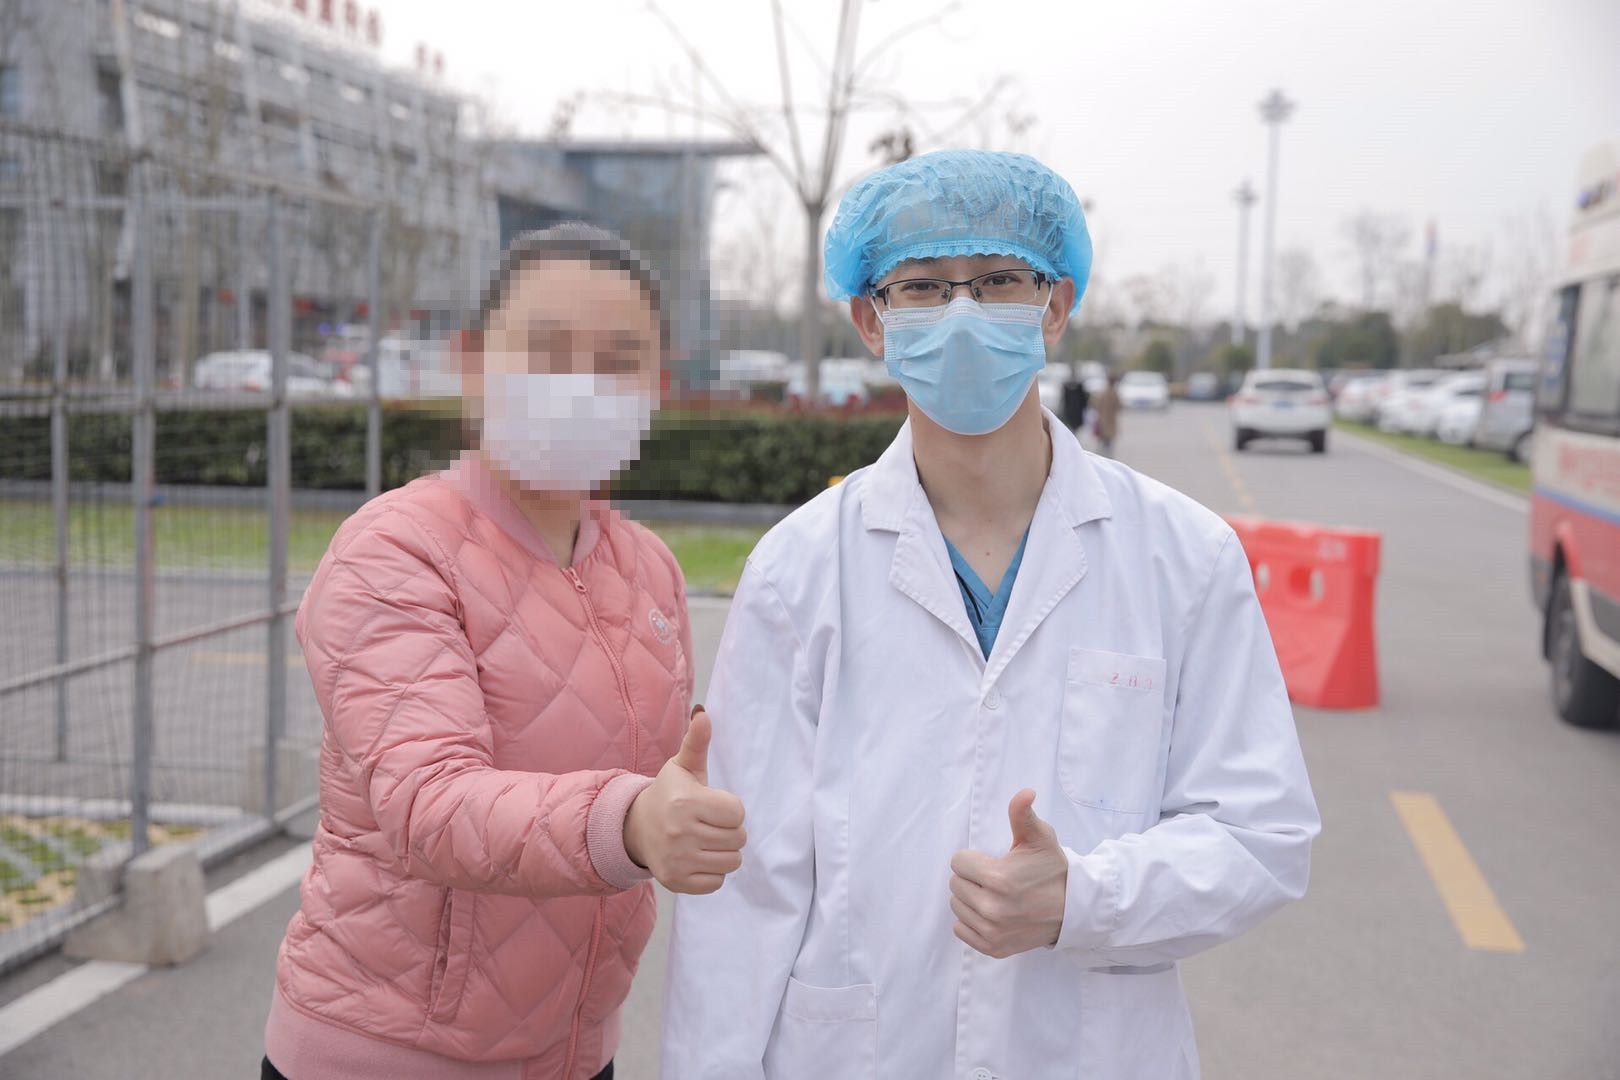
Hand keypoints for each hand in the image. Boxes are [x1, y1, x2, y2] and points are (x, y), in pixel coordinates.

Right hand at [624, 707, 746, 894]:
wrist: (637, 826)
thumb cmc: (670, 793)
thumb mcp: (683, 766)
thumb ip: (697, 741)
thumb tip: (703, 714)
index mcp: (686, 802)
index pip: (737, 813)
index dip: (729, 808)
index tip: (712, 805)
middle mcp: (680, 832)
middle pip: (738, 838)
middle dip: (729, 830)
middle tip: (708, 824)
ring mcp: (677, 859)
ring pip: (732, 862)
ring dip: (724, 852)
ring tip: (705, 840)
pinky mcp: (676, 881)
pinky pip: (717, 882)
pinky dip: (712, 872)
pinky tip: (697, 857)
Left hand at [947, 789, 1068, 958]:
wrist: (1072, 909)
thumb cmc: (1052, 870)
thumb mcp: (1040, 837)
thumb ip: (1023, 814)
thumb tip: (1025, 792)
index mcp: (998, 879)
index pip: (958, 862)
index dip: (974, 859)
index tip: (993, 862)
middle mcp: (992, 908)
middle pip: (955, 884)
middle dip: (971, 878)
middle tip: (995, 879)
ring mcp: (992, 931)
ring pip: (956, 906)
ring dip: (970, 898)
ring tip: (994, 895)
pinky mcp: (993, 948)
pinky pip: (960, 930)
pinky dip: (971, 921)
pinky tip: (990, 913)